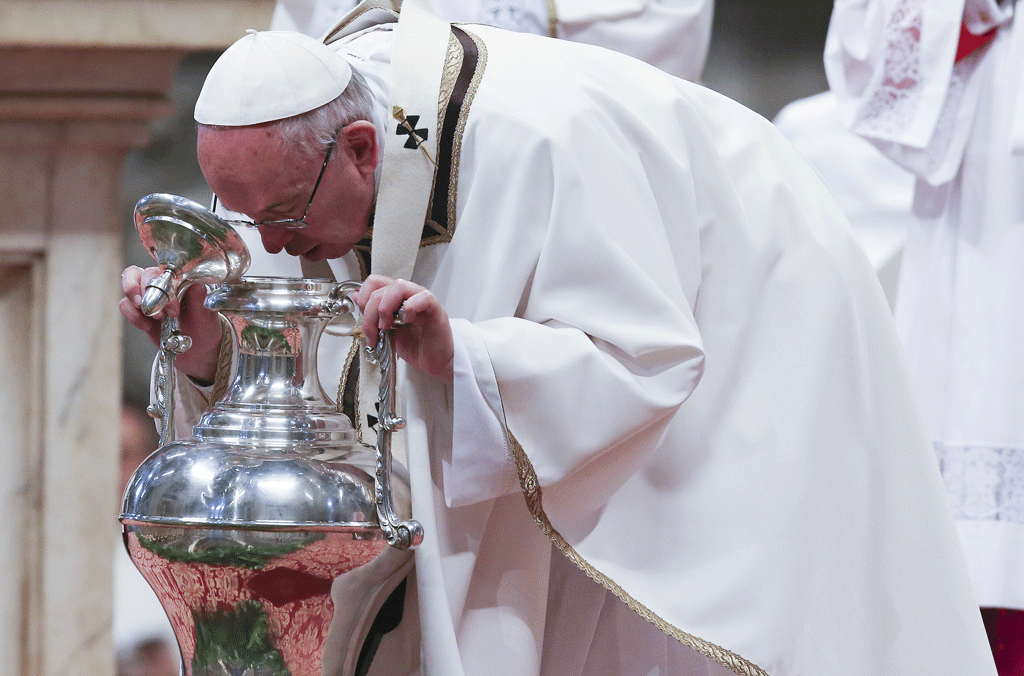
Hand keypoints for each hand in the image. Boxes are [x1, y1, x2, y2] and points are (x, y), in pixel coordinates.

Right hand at [119, 265, 223, 382]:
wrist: (196, 350)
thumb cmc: (203, 328)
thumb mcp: (205, 316)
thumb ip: (199, 299)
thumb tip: (197, 284)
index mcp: (181, 280)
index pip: (167, 273)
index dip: (167, 290)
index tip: (175, 311)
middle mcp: (163, 283)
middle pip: (145, 273)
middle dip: (149, 293)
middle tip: (159, 314)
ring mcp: (149, 295)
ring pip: (130, 279)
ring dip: (134, 297)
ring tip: (148, 314)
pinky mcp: (139, 309)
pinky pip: (125, 304)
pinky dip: (131, 314)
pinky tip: (146, 326)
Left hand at [355, 275, 453, 383]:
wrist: (433, 362)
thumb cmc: (414, 346)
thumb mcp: (385, 330)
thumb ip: (373, 314)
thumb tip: (356, 297)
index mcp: (395, 297)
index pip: (374, 282)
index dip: (364, 297)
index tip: (363, 317)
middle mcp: (408, 294)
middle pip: (381, 287)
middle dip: (370, 312)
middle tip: (373, 332)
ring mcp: (422, 299)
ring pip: (398, 286)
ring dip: (386, 308)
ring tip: (387, 326)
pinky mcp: (435, 309)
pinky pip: (422, 298)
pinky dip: (410, 308)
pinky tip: (406, 321)